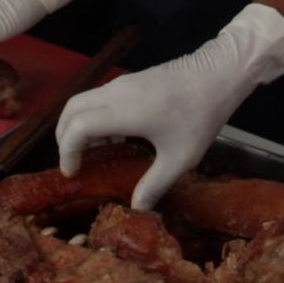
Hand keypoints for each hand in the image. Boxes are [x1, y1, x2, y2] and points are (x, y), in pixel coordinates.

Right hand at [55, 3, 283, 210]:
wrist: (219, 74)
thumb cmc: (199, 115)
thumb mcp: (180, 158)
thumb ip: (155, 184)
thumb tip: (137, 208)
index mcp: (122, 112)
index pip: (76, 127)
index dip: (67, 152)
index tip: (73, 172)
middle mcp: (115, 93)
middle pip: (70, 109)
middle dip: (64, 137)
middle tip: (73, 162)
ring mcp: (122, 83)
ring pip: (84, 100)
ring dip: (79, 125)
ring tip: (94, 153)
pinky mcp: (131, 80)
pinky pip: (99, 97)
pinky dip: (94, 116)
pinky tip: (116, 137)